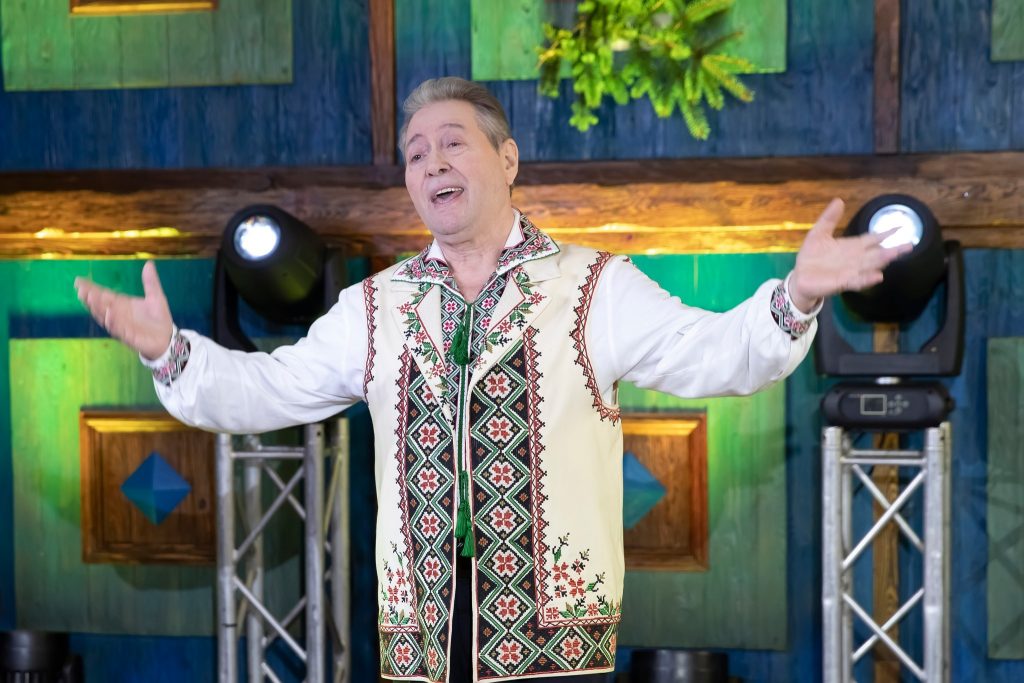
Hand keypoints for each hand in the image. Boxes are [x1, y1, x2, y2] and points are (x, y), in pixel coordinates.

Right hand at [74, 260, 173, 359]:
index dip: (91, 288)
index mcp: (121, 303)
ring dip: (98, 308)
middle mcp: (117, 314)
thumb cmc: (158, 317)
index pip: (103, 294)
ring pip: (106, 317)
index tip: (79, 281)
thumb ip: (150, 282)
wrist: (167, 337)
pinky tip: (109, 314)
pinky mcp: (128, 336)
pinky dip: (113, 322)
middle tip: (81, 290)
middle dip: (91, 298)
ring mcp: (121, 325)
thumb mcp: (156, 296)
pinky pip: (118, 329)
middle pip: (100, 305)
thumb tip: (149, 263)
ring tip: (91, 299)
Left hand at [789, 198, 913, 312]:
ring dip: (881, 261)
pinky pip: (857, 281)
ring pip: (870, 266)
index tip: (900, 226)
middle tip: (909, 245)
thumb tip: (839, 200)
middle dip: (892, 249)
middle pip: (876, 253)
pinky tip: (878, 276)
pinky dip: (867, 279)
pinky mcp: (842, 282)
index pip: (871, 239)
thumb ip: (829, 219)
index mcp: (851, 247)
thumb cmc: (812, 256)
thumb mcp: (819, 233)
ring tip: (894, 254)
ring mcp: (850, 271)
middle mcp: (855, 259)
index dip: (885, 233)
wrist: (800, 277)